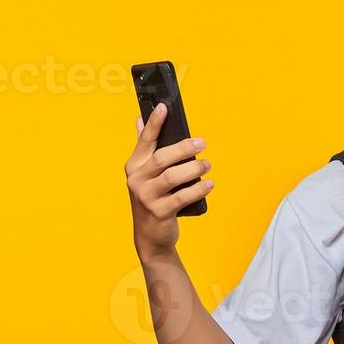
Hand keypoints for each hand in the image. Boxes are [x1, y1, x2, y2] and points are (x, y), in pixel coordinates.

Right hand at [125, 102, 214, 257]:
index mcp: (134, 166)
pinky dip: (198, 189)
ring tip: (207, 165)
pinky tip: (209, 184)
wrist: (150, 236)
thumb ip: (145, 148)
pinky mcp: (159, 212)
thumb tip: (140, 118)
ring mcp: (146, 197)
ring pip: (173, 177)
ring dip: (195, 169)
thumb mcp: (145, 174)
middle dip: (184, 148)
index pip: (145, 140)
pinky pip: (182, 197)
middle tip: (202, 143)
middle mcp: (136, 180)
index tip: (164, 107)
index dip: (154, 123)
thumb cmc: (152, 198)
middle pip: (162, 158)